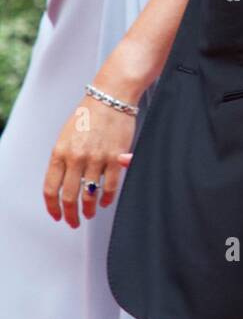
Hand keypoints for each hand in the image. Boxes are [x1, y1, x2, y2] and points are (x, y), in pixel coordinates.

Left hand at [43, 95, 136, 227]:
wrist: (112, 97)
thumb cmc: (89, 115)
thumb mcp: (66, 136)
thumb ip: (62, 160)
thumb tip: (63, 185)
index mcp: (60, 151)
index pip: (51, 189)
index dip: (52, 207)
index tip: (56, 215)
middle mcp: (76, 157)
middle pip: (69, 196)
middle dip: (70, 214)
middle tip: (73, 221)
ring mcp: (97, 158)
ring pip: (90, 195)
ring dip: (89, 209)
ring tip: (89, 214)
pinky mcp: (115, 158)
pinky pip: (110, 186)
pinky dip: (106, 198)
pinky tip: (104, 202)